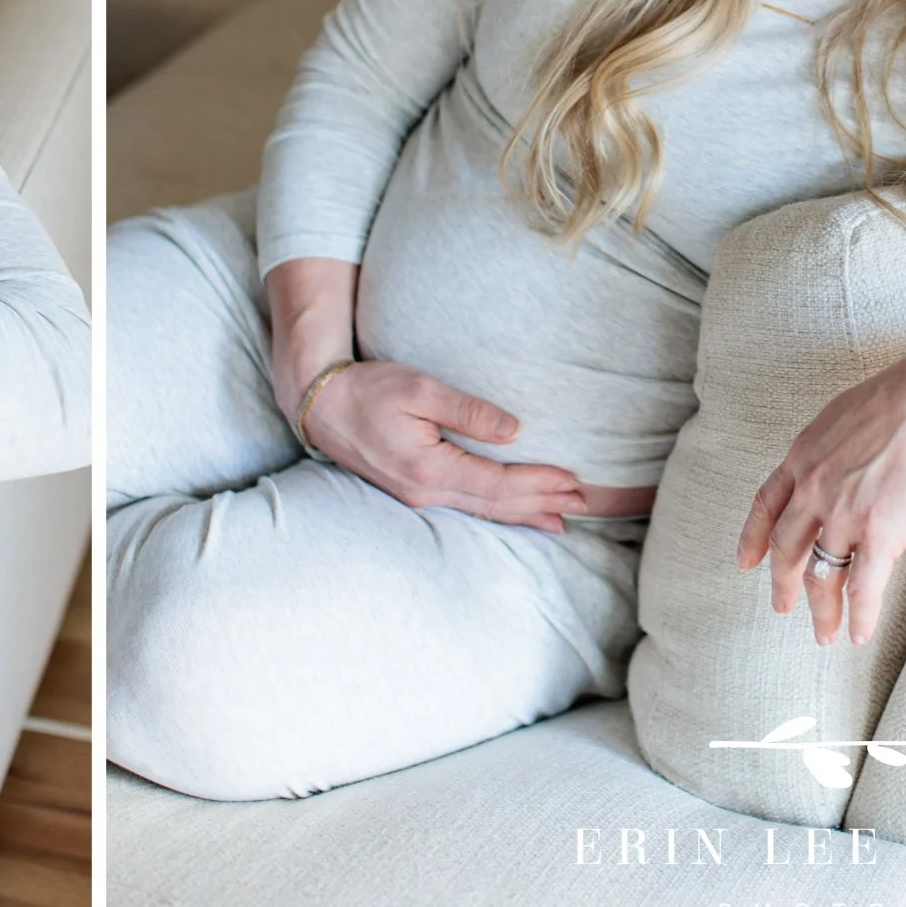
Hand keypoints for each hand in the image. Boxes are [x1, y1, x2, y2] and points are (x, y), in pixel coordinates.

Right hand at [297, 358, 587, 530]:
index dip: (538, 484)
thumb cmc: (368, 390)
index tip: (573, 478)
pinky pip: (468, 506)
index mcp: (428, 468)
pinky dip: (499, 511)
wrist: (321, 406)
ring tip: (563, 517)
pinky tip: (517, 514)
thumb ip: (467, 410)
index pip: (497, 484)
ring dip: (525, 512)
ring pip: (483, 511)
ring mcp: (418, 496)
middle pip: (496, 505)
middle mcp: (425, 492)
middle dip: (542, 503)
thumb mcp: (419, 389)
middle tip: (584, 502)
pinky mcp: (415, 491)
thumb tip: (515, 431)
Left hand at [734, 341, 905, 646]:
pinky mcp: (880, 533)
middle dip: (781, 583)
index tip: (746, 562)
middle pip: (787, 547)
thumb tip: (833, 460)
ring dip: (821, 611)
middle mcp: (813, 489)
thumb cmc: (902, 400)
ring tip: (823, 635)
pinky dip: (859, 617)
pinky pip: (863, 587)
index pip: (766, 505)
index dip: (753, 537)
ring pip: (821, 575)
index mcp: (802, 458)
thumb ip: (829, 447)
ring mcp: (843, 513)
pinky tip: (858, 635)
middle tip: (780, 607)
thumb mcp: (843, 417)